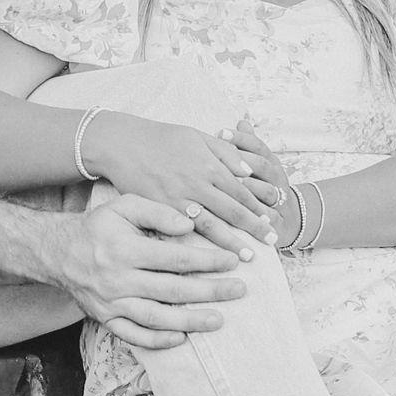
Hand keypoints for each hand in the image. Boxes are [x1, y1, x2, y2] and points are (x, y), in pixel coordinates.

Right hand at [50, 194, 248, 350]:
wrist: (59, 252)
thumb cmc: (99, 226)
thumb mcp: (125, 206)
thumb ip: (158, 212)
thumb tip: (188, 226)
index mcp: (125, 250)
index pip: (175, 259)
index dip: (206, 261)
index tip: (232, 261)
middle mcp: (118, 280)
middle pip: (172, 290)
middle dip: (209, 291)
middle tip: (239, 290)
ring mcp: (112, 303)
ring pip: (156, 317)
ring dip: (190, 320)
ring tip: (218, 320)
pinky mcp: (106, 319)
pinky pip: (133, 335)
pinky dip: (157, 340)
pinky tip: (181, 337)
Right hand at [81, 112, 280, 252]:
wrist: (122, 144)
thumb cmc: (162, 138)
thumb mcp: (198, 136)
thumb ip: (225, 152)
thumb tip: (248, 170)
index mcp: (208, 165)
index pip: (240, 190)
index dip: (258, 207)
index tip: (273, 221)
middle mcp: (196, 185)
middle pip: (231, 210)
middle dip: (253, 228)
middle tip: (272, 242)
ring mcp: (177, 200)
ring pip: (210, 226)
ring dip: (230, 243)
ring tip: (248, 257)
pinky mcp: (159, 211)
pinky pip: (182, 232)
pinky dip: (197, 246)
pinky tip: (208, 259)